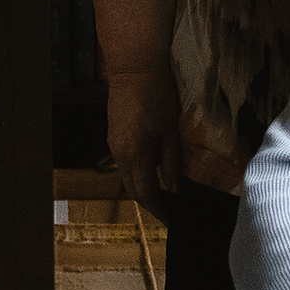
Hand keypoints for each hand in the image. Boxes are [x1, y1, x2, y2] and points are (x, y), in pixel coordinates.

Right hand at [105, 67, 182, 213]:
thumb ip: (172, 164)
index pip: (146, 194)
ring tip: (163, 193)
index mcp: (135, 156)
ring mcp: (114, 145)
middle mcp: (120, 155)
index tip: (172, 219)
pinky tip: (151, 169)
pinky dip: (138, 172)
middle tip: (169, 210)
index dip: (159, 209)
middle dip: (151, 202)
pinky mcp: (114, 135)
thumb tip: (175, 190)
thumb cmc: (157, 98)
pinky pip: (125, 163)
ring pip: (127, 176)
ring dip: (143, 188)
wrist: (134, 70)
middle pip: (133, 189)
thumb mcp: (171, 134)